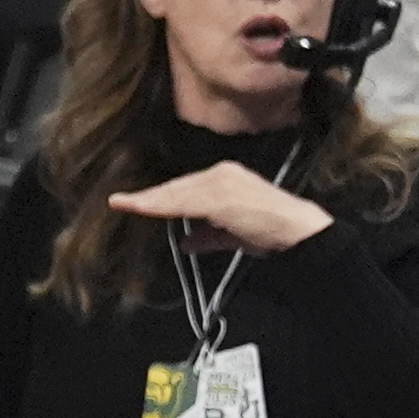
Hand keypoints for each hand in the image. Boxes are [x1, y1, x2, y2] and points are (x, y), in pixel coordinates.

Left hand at [106, 158, 335, 253]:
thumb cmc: (270, 232)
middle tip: (121, 202)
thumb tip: (186, 244)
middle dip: (150, 197)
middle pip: (177, 187)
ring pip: (176, 193)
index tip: (137, 203)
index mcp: (225, 178)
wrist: (297, 232)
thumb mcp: (233, 234)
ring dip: (149, 201)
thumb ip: (208, 237)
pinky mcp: (220, 196)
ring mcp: (220, 183)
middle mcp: (221, 173)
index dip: (160, 197)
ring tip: (123, 204)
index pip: (185, 188)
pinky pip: (184, 202)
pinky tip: (143, 208)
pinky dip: (161, 206)